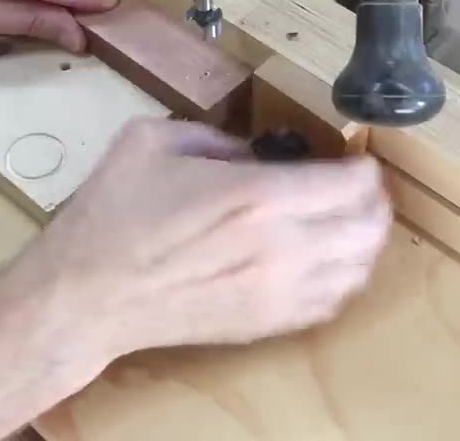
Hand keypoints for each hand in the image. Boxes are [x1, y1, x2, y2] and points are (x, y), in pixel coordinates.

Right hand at [30, 118, 392, 356]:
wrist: (85, 296)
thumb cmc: (111, 216)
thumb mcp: (154, 141)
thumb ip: (217, 136)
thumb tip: (252, 151)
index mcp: (258, 195)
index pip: (353, 181)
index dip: (363, 165)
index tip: (353, 156)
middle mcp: (281, 248)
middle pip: (371, 226)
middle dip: (373, 200)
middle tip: (357, 185)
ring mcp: (277, 292)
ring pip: (360, 268)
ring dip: (364, 240)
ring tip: (348, 221)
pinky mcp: (266, 323)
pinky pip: (332, 302)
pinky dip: (342, 278)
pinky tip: (324, 260)